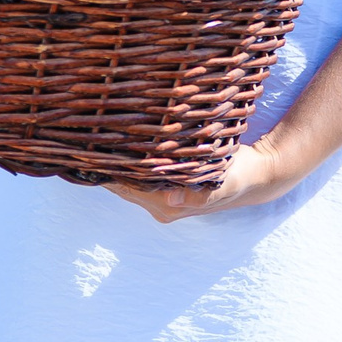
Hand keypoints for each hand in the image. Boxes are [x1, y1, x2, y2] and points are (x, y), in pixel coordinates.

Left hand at [107, 134, 301, 225]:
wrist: (258, 176)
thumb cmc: (241, 176)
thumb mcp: (226, 182)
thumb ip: (203, 191)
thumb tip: (173, 199)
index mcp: (170, 206)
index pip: (127, 187)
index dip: (108, 171)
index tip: (89, 150)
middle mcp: (161, 205)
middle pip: (122, 184)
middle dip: (105, 164)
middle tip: (84, 135)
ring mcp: (162, 196)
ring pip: (128, 179)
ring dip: (114, 161)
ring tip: (92, 136)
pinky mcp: (166, 185)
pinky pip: (138, 173)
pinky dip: (127, 159)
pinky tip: (115, 141)